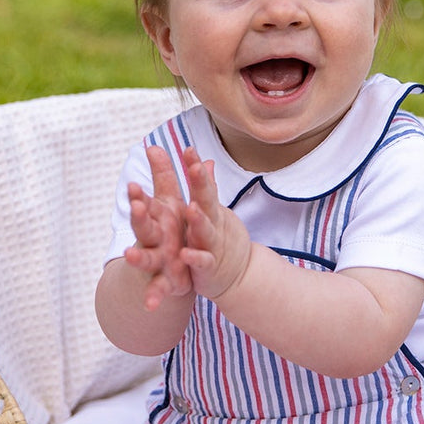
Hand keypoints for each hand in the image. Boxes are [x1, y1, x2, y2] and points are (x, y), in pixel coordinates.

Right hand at [123, 144, 193, 310]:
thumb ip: (164, 176)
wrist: (168, 269)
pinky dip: (153, 298)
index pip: (145, 203)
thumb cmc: (167, 229)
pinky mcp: (164, 283)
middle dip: (138, 217)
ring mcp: (157, 261)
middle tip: (134, 205)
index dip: (139, 195)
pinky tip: (149, 306)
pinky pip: (157, 291)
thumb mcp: (169, 202)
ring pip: (145, 258)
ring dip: (137, 257)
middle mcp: (152, 239)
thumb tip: (154, 145)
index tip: (133, 184)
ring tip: (128, 255)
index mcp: (156, 218)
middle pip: (143, 226)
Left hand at [177, 147, 251, 305]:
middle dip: (201, 183)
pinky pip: (202, 262)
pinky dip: (195, 259)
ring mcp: (211, 245)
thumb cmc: (219, 237)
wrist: (238, 275)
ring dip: (199, 221)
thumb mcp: (212, 211)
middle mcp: (211, 224)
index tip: (188, 148)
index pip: (203, 184)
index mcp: (209, 210)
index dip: (197, 168)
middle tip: (194, 167)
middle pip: (207, 201)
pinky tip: (185, 254)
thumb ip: (206, 186)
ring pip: (205, 231)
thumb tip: (205, 160)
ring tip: (191, 209)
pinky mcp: (208, 268)